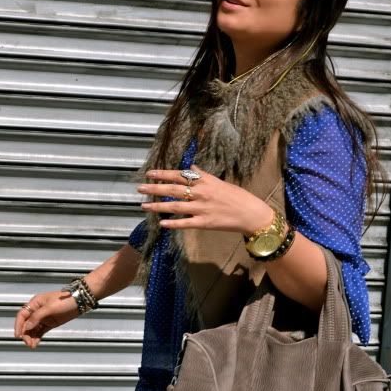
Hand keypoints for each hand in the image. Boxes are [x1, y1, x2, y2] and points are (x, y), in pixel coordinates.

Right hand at [14, 289, 79, 348]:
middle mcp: (37, 310)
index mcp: (35, 303)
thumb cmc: (65, 300)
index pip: (22, 315)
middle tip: (27, 343)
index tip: (18, 335)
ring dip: (31, 337)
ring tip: (32, 345)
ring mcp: (44, 317)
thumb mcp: (50, 308)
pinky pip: (40, 331)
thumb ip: (37, 317)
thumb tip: (27, 326)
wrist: (80, 301)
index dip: (18, 325)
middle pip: (26, 324)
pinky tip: (35, 343)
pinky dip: (37, 337)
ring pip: (33, 329)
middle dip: (26, 334)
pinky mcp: (50, 323)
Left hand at [136, 163, 274, 234]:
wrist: (251, 213)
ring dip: (158, 206)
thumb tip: (191, 166)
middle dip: (155, 189)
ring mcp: (202, 209)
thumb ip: (203, 175)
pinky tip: (162, 224)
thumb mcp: (219, 181)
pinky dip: (173, 223)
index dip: (163, 174)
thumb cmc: (236, 196)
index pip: (179, 175)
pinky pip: (185, 223)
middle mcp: (201, 193)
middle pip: (173, 190)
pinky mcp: (205, 223)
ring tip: (144, 206)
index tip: (150, 173)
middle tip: (140, 188)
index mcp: (205, 181)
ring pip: (176, 206)